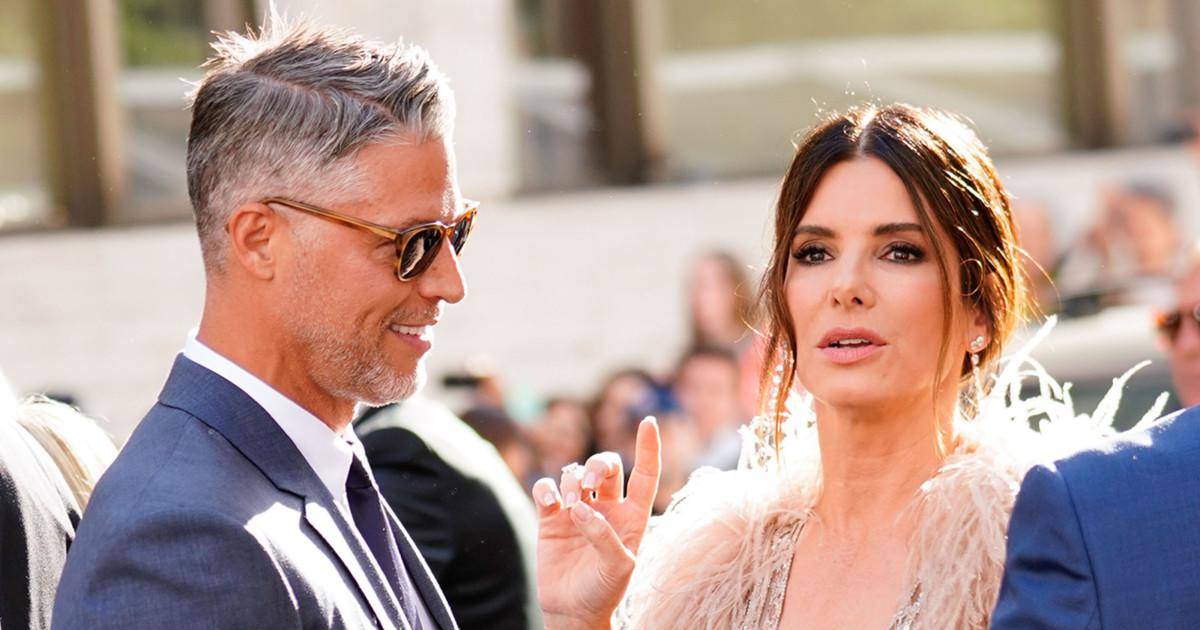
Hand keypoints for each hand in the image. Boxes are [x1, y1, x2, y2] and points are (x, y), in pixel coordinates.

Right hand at [531, 417, 660, 629]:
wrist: (571, 611)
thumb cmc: (603, 591)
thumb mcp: (618, 569)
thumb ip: (605, 537)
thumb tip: (583, 509)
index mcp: (632, 516)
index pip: (645, 474)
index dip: (648, 448)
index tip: (648, 422)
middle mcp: (606, 508)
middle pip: (606, 466)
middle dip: (597, 464)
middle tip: (588, 482)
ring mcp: (577, 511)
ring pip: (575, 473)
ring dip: (572, 481)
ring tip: (569, 504)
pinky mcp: (551, 518)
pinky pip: (546, 488)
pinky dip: (546, 488)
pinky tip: (549, 502)